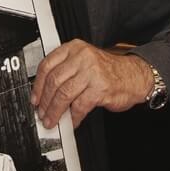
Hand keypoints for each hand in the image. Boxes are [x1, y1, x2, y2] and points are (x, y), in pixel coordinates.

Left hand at [31, 40, 152, 128]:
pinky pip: (79, 106)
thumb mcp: (85, 61)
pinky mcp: (100, 88)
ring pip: (64, 94)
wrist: (134, 76)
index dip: (38, 85)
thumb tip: (45, 93)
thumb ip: (66, 71)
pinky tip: (72, 121)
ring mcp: (92, 72)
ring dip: (55, 111)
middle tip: (42, 113)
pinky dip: (73, 117)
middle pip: (54, 81)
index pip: (47, 65)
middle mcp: (82, 57)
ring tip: (52, 120)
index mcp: (74, 48)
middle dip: (45, 101)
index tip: (35, 98)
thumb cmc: (108, 71)